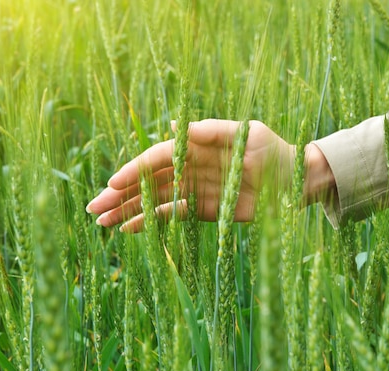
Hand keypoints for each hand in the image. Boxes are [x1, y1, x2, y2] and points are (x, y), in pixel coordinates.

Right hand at [86, 119, 294, 231]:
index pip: (158, 158)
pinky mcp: (203, 210)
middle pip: (149, 180)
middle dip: (120, 193)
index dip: (134, 170)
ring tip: (101, 222)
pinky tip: (129, 228)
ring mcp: (195, 189)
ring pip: (155, 200)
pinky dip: (151, 221)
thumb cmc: (274, 152)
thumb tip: (175, 125)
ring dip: (128, 209)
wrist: (295, 181)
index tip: (112, 183)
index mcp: (197, 146)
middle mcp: (190, 167)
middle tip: (93, 208)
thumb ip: (214, 131)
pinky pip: (172, 215)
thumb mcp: (248, 135)